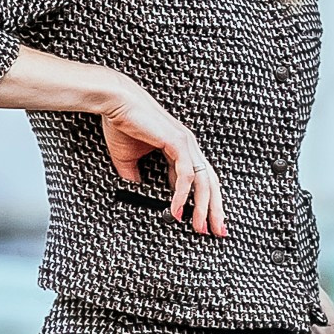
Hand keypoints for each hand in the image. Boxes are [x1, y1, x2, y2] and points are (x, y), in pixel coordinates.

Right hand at [96, 74, 224, 236]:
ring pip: (204, 182)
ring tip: (201, 228)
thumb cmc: (121, 124)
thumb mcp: (128, 159)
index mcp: (181, 149)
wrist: (115, 102)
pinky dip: (183, 196)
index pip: (200, 180)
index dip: (205, 202)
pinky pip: (186, 175)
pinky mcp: (178, 142)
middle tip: (218, 231)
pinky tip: (177, 211)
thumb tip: (137, 190)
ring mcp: (186, 144)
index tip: (206, 222)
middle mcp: (188, 147)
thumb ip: (136, 176)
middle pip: (210, 183)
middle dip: (216, 209)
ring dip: (204, 208)